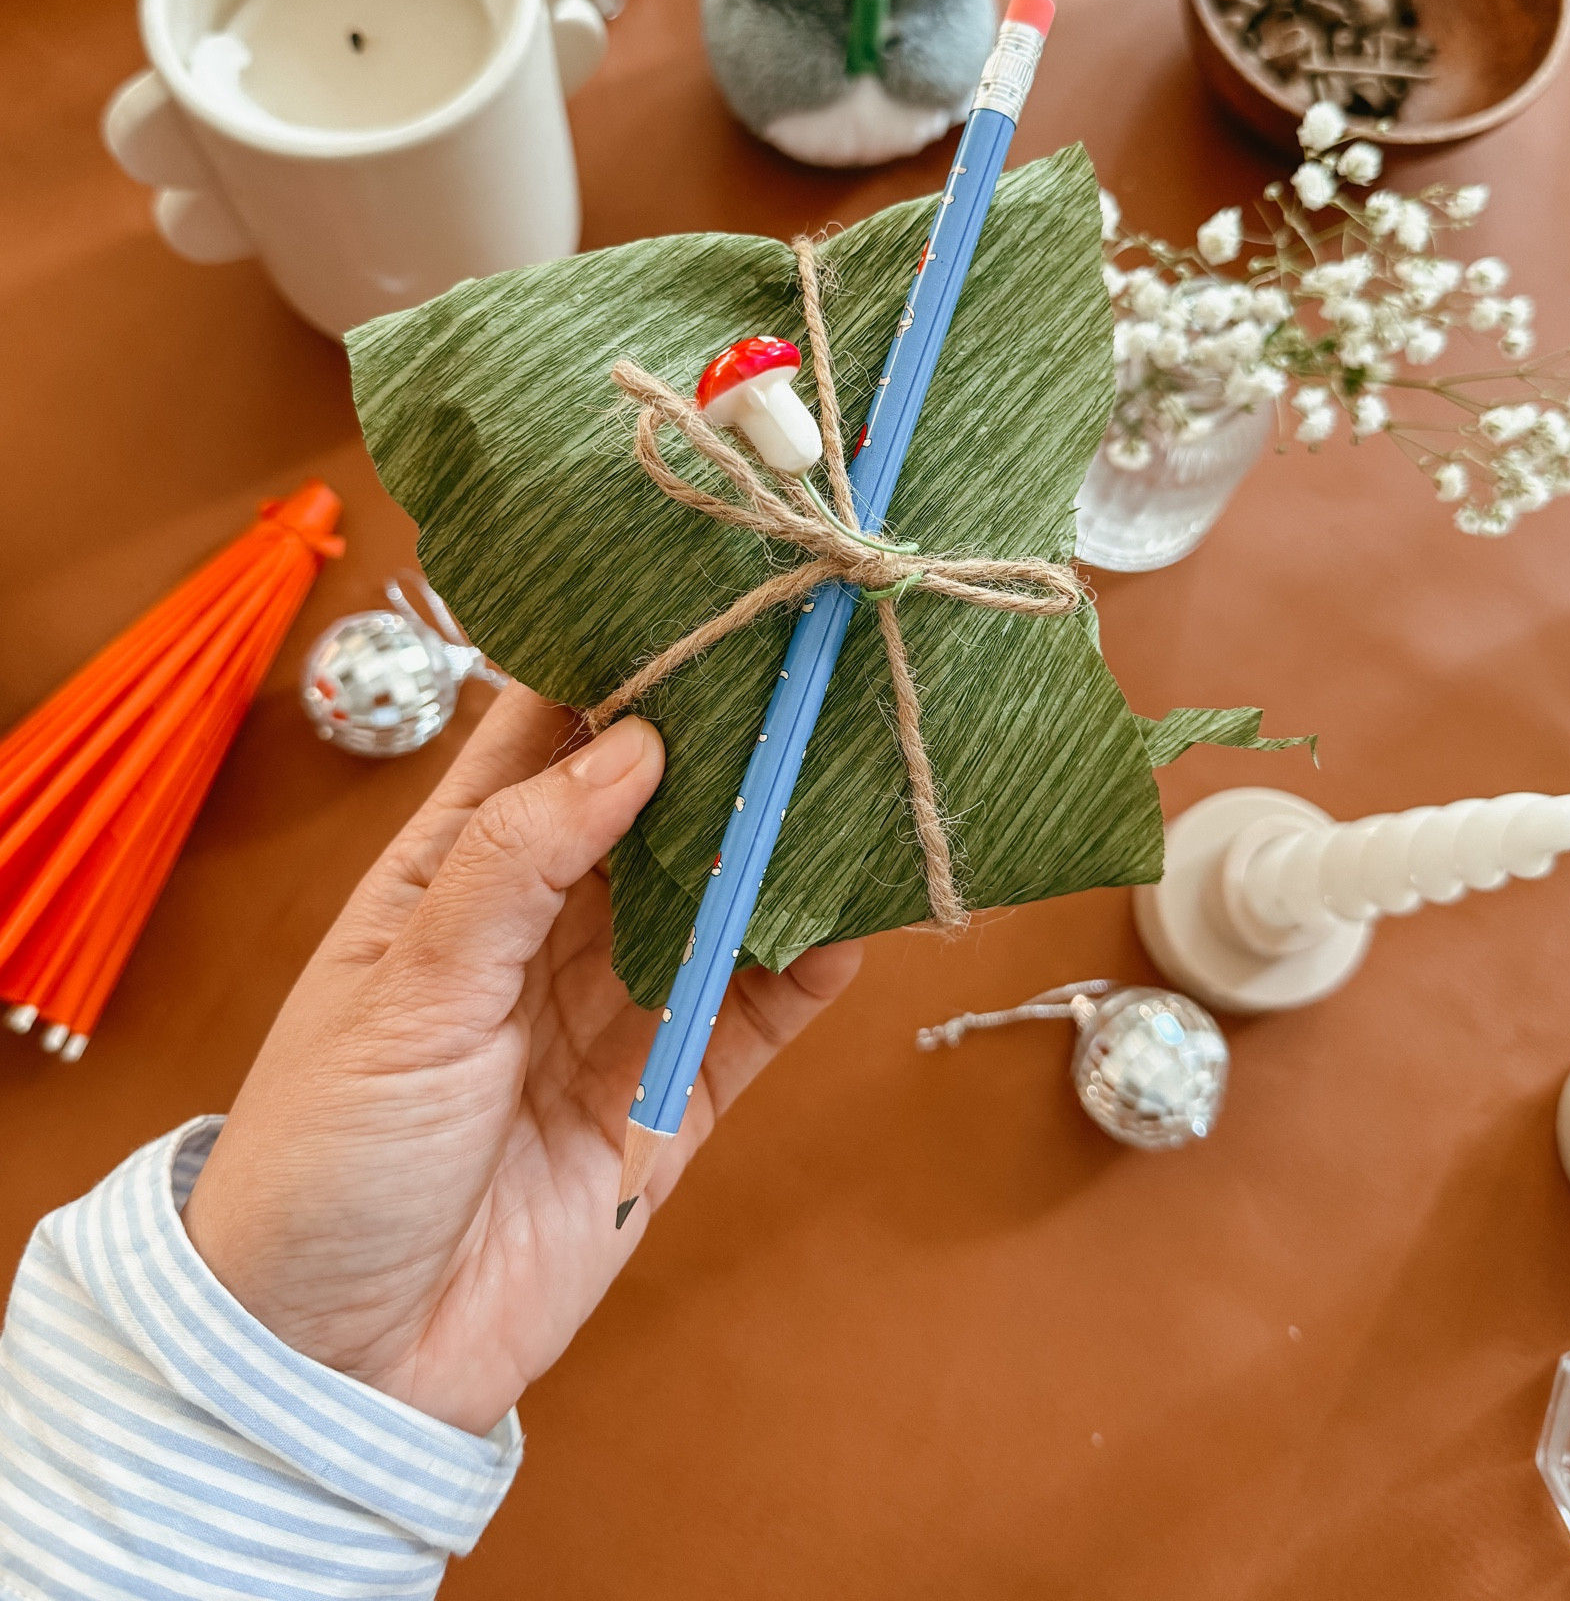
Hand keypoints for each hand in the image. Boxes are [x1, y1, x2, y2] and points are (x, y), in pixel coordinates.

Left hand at [182, 684, 861, 1436]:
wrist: (339, 1363)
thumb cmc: (324, 1157)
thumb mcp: (406, 987)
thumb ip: (519, 859)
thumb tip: (633, 741)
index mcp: (459, 872)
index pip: (547, 734)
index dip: (616, 664)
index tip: (695, 593)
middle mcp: (548, 924)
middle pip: (656, 805)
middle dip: (725, 741)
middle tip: (811, 666)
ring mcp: (617, 1008)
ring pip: (719, 897)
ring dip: (781, 842)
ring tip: (858, 767)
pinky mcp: (671, 1100)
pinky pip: (757, 1016)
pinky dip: (808, 965)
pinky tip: (854, 915)